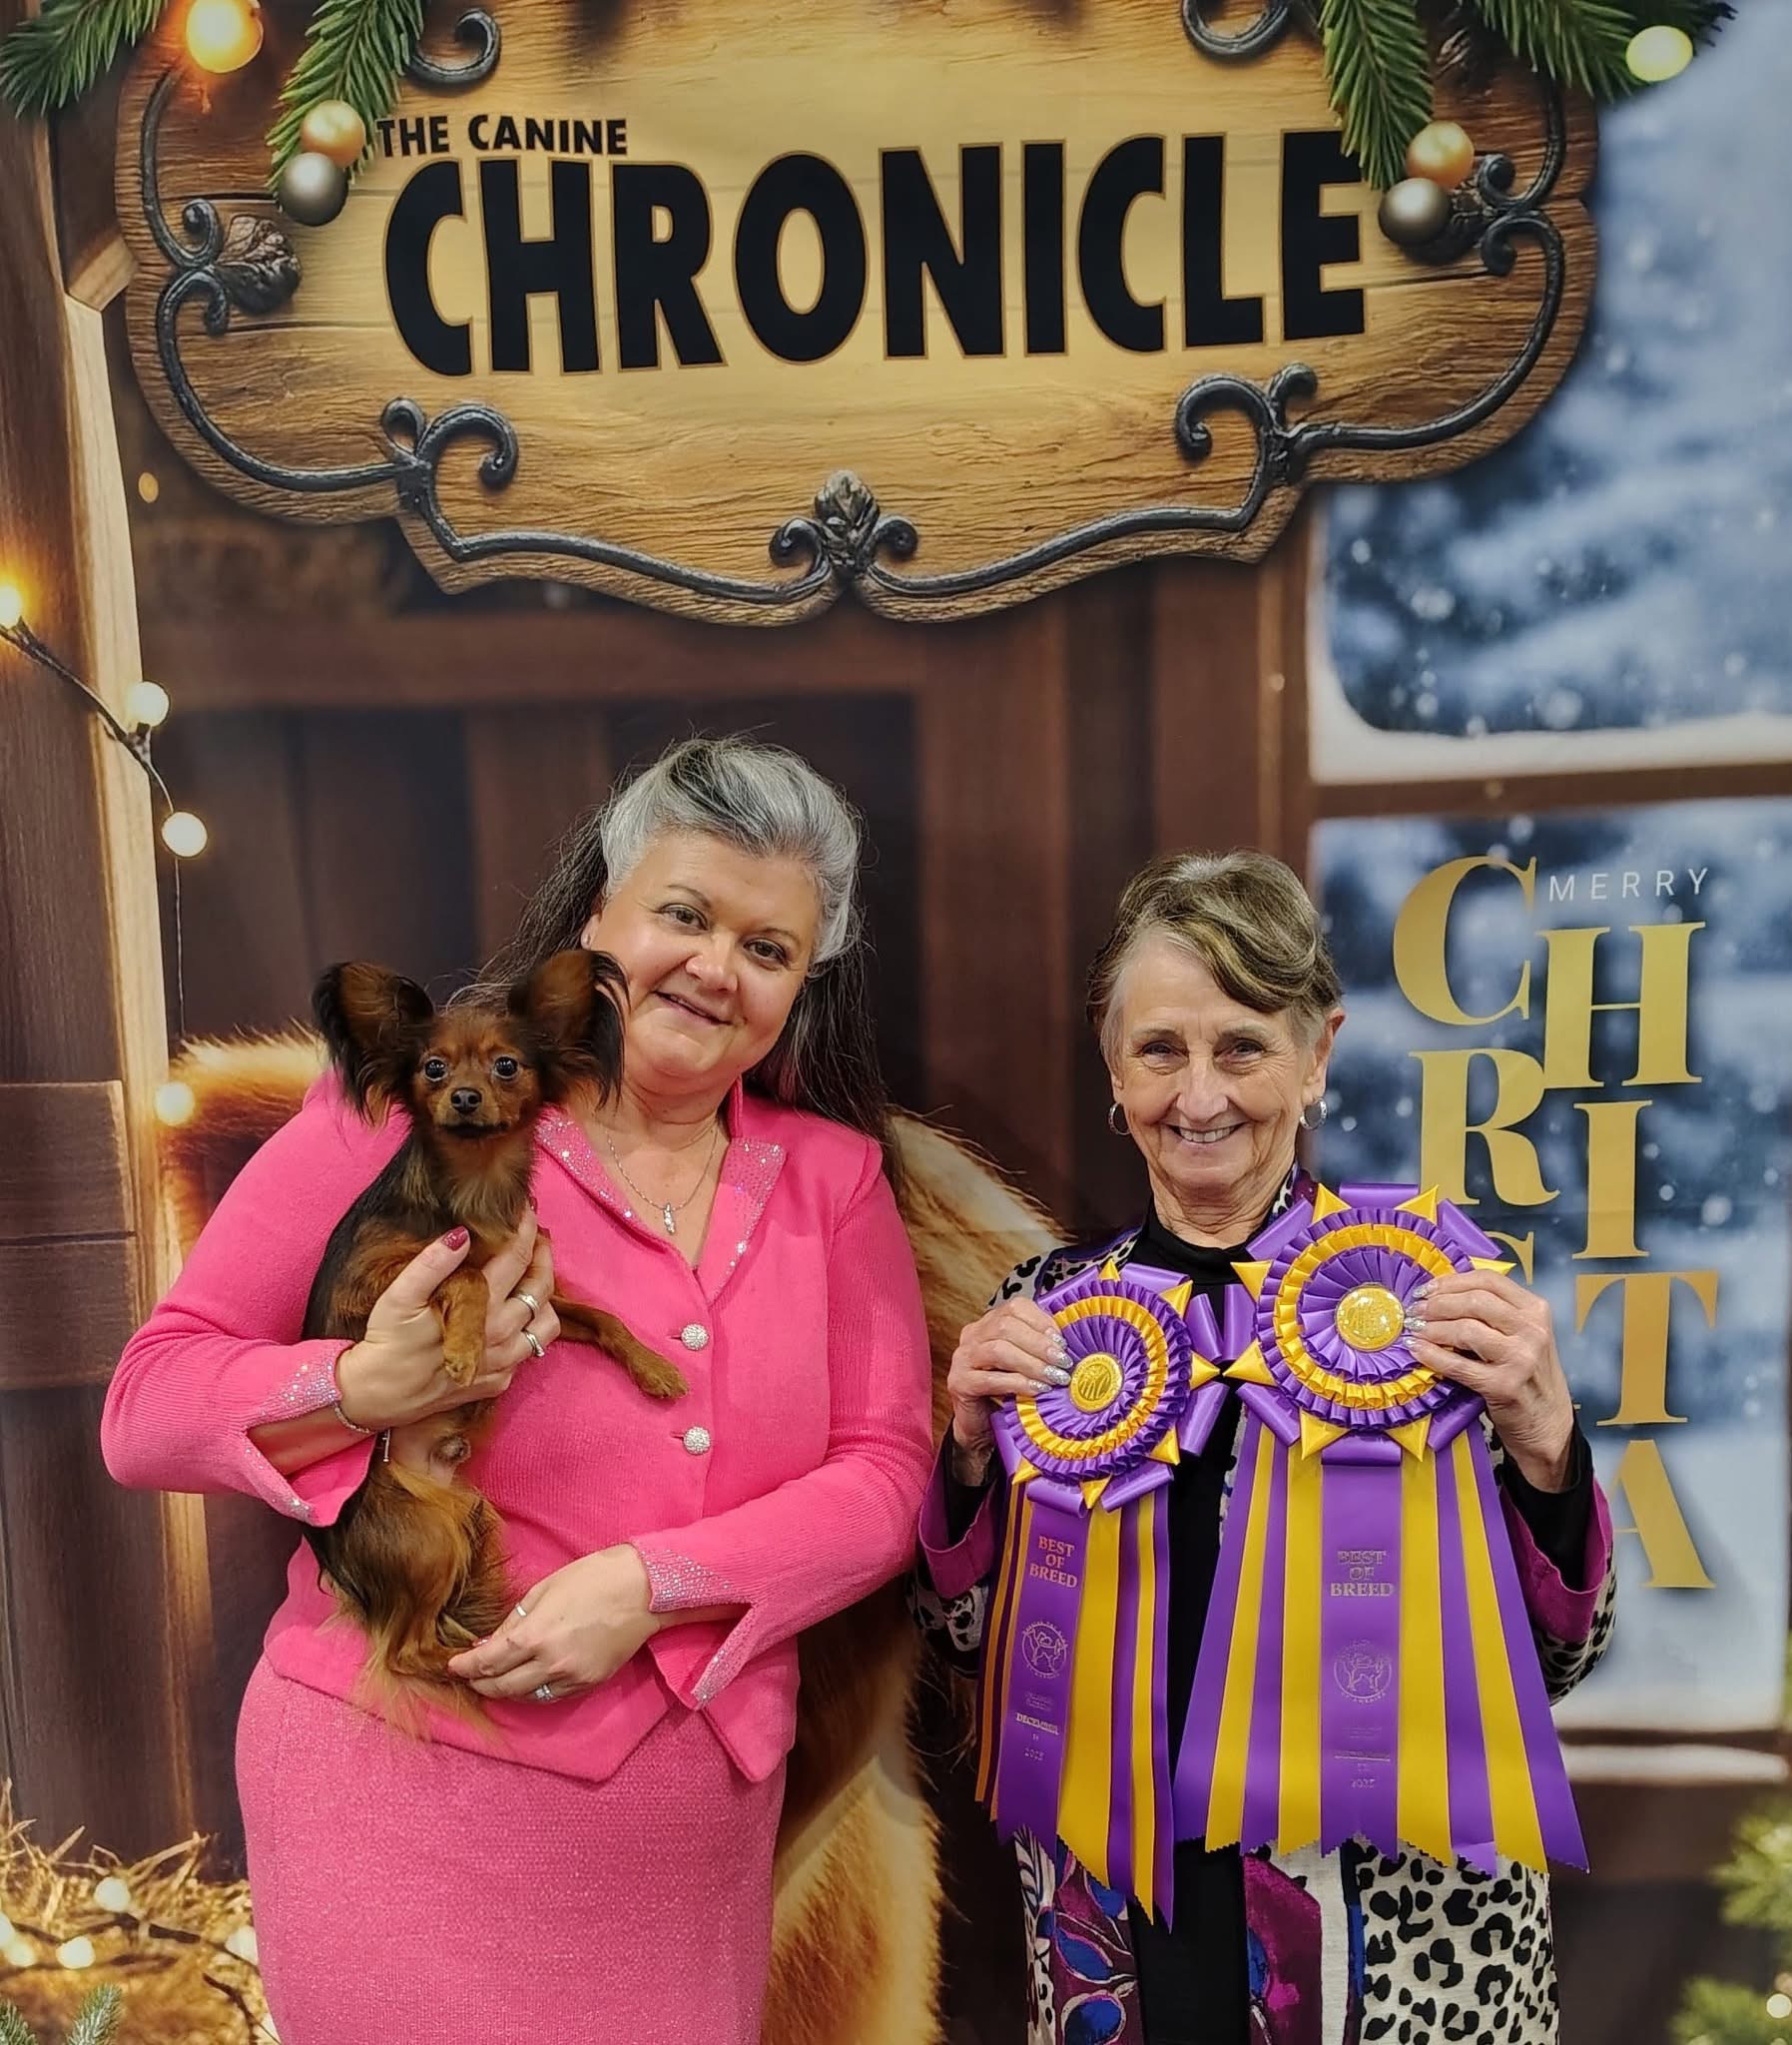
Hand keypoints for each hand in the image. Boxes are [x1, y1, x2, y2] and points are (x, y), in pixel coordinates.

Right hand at [333, 1212, 557, 1431]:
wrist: (376, 1396)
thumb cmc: (386, 1342)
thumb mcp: (400, 1295)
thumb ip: (432, 1263)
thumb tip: (463, 1234)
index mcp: (480, 1308)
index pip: (517, 1258)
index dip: (524, 1228)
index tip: (525, 1208)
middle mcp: (500, 1335)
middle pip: (541, 1286)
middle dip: (544, 1254)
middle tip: (538, 1235)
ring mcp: (503, 1362)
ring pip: (547, 1322)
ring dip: (545, 1294)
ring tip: (533, 1273)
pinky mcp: (498, 1381)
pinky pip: (532, 1350)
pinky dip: (533, 1326)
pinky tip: (518, 1312)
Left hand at [447, 1546, 658, 1701]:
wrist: (643, 1590)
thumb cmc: (593, 1578)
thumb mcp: (544, 1590)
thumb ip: (513, 1620)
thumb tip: (489, 1643)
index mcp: (535, 1634)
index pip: (487, 1662)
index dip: (465, 1667)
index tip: (452, 1666)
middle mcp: (550, 1663)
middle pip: (502, 1687)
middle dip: (480, 1684)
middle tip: (469, 1677)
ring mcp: (571, 1677)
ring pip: (525, 1697)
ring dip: (504, 1691)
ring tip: (493, 1681)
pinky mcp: (588, 1683)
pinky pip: (551, 1696)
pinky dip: (532, 1692)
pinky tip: (525, 1681)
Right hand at [946, 1297, 1070, 1477]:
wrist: (979, 1423)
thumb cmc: (1006, 1390)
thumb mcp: (1025, 1364)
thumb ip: (1039, 1348)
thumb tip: (1067, 1344)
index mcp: (989, 1323)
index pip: (1015, 1308)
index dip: (1041, 1322)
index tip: (1063, 1341)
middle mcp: (973, 1335)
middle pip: (1006, 1326)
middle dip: (1040, 1344)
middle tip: (1063, 1362)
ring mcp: (962, 1358)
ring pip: (998, 1350)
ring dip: (1032, 1363)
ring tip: (1054, 1377)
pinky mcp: (959, 1382)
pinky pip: (990, 1379)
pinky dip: (1018, 1383)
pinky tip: (1037, 1389)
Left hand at [1404, 1268, 1576, 1489]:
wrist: (1548, 1424)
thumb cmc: (1528, 1375)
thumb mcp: (1522, 1335)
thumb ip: (1493, 1313)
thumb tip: (1439, 1294)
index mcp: (1536, 1310)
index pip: (1489, 1280)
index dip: (1452, 1281)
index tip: (1426, 1289)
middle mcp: (1532, 1331)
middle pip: (1474, 1301)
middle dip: (1437, 1303)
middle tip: (1414, 1310)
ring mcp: (1520, 1358)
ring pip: (1465, 1329)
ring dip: (1431, 1328)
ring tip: (1413, 1329)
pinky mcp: (1504, 1386)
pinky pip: (1458, 1364)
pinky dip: (1432, 1355)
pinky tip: (1416, 1350)